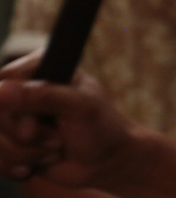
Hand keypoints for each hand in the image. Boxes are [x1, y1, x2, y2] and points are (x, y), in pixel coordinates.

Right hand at [0, 53, 134, 189]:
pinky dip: (17, 167)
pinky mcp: (11, 144)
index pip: (5, 79)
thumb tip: (2, 90)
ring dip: (26, 153)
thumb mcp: (80, 107)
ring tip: (55, 149)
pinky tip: (39, 164)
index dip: (14, 103)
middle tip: (57, 138)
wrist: (106, 162)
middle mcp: (25, 92)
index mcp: (44, 69)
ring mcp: (16, 119)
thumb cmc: (101, 128)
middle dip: (28, 134)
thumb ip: (44, 96)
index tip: (36, 120)